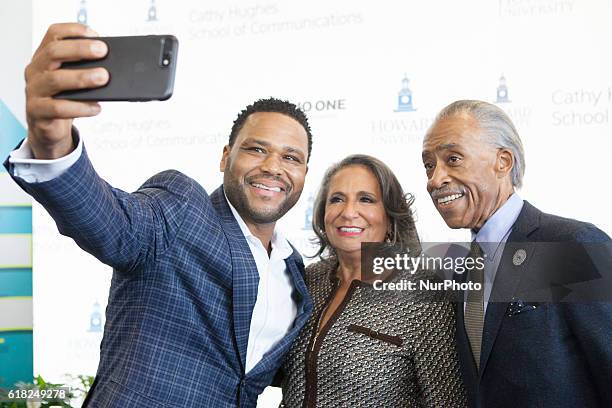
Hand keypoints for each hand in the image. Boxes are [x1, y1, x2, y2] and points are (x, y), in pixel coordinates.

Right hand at [25, 23, 108, 158]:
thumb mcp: (73, 80)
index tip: (95, 34)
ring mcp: (34, 91)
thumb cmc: (64, 99)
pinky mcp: (38, 112)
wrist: (48, 128)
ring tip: (103, 78)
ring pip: (55, 80)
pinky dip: (80, 107)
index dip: (73, 30)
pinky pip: (58, 108)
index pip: (54, 34)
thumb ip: (86, 69)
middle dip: (80, 49)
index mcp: (44, 57)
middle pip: (54, 53)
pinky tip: (96, 107)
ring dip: (82, 77)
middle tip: (103, 51)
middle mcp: (36, 70)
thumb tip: (114, 67)